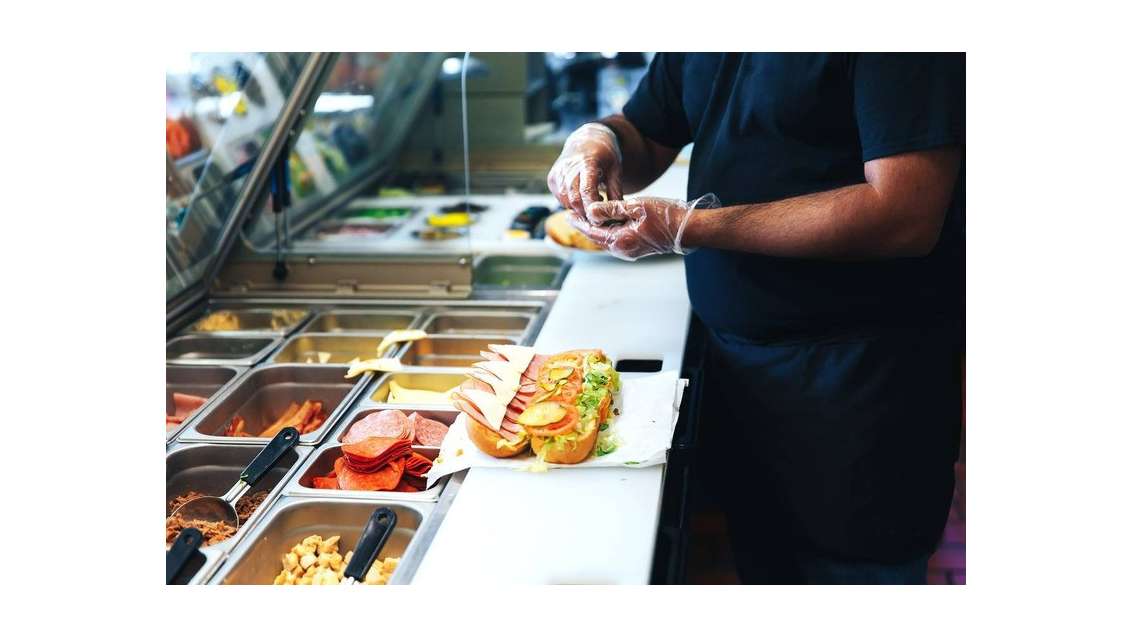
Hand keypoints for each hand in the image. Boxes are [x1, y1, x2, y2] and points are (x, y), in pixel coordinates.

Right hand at [547, 123, 622, 217]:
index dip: (593, 208)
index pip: (586, 190)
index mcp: (587, 162)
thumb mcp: (615, 170)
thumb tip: (618, 216)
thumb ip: (615, 192)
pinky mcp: (551, 179)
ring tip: (593, 204)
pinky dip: (571, 204)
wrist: (586, 140)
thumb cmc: (604, 156)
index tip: (601, 219)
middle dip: (586, 213)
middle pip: (574, 199)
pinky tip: (582, 198)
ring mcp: (558, 173)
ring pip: (565, 202)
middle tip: (598, 218)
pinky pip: (560, 199)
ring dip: (578, 210)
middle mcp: (568, 167)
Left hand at [569, 195, 716, 260]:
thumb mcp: (636, 207)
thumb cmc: (665, 215)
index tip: (567, 213)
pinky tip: (606, 222)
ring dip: (596, 229)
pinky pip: (617, 240)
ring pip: (607, 240)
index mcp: (621, 241)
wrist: (688, 229)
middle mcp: (623, 250)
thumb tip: (590, 211)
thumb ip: (611, 209)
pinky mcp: (637, 249)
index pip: (592, 232)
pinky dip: (608, 231)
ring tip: (585, 217)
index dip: (579, 222)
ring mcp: (631, 252)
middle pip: (597, 238)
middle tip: (571, 215)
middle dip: (584, 226)